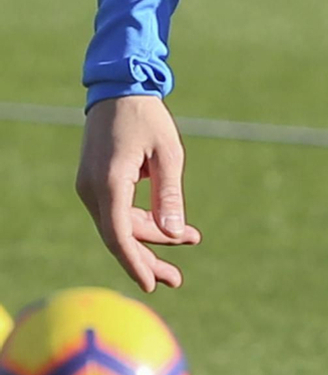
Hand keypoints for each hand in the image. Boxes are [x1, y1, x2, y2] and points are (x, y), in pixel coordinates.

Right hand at [76, 96, 200, 291]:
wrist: (118, 90)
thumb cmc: (146, 118)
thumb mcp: (168, 155)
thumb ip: (170, 195)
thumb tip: (174, 233)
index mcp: (109, 182)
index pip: (118, 234)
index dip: (135, 262)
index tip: (152, 284)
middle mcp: (92, 189)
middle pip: (118, 237)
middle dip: (148, 259)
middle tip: (177, 280)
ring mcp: (90, 187)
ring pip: (119, 226)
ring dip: (150, 238)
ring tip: (191, 241)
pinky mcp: (96, 183)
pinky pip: (117, 212)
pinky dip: (142, 221)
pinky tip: (172, 227)